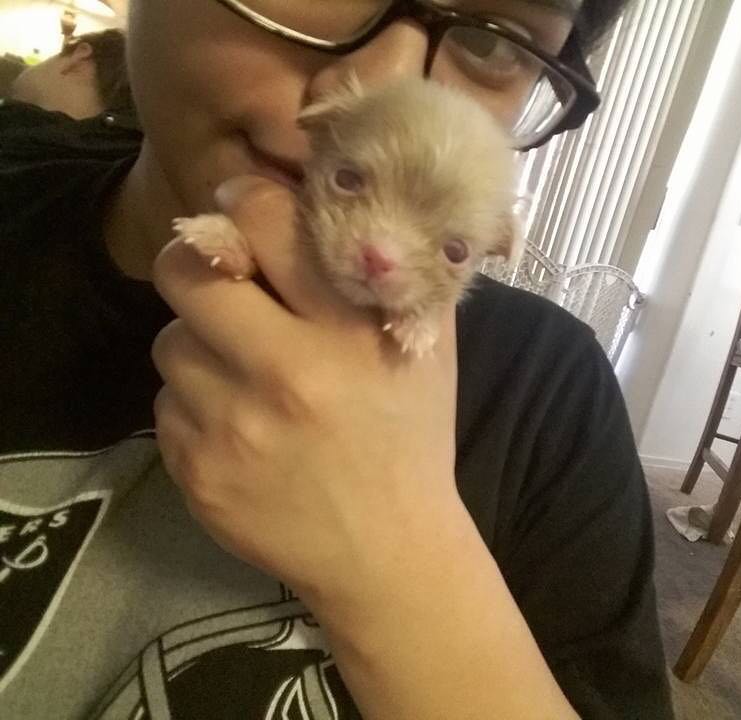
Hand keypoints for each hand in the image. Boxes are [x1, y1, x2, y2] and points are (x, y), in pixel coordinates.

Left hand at [151, 176, 461, 608]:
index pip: (263, 222)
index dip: (240, 199)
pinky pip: (167, 405)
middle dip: (194, 266)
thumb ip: (389, 276)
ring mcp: (230, 427)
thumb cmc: (410, 438)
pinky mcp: (194, 472)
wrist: (387, 551)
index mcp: (343, 333)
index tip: (239, 207)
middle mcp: (281, 373)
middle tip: (219, 282)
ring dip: (199, 347)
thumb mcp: (425, 349)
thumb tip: (333, 203)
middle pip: (185, 275)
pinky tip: (239, 428)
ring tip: (243, 374)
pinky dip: (196, 405)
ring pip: (169, 343)